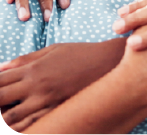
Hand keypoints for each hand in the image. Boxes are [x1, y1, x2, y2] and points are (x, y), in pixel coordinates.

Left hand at [0, 40, 125, 131]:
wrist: (108, 61)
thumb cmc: (81, 53)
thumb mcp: (54, 49)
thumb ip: (27, 59)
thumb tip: (2, 67)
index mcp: (34, 67)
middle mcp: (36, 84)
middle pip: (0, 98)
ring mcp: (46, 100)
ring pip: (11, 117)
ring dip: (3, 117)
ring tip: (2, 118)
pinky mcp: (58, 110)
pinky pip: (33, 124)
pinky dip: (20, 126)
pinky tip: (17, 126)